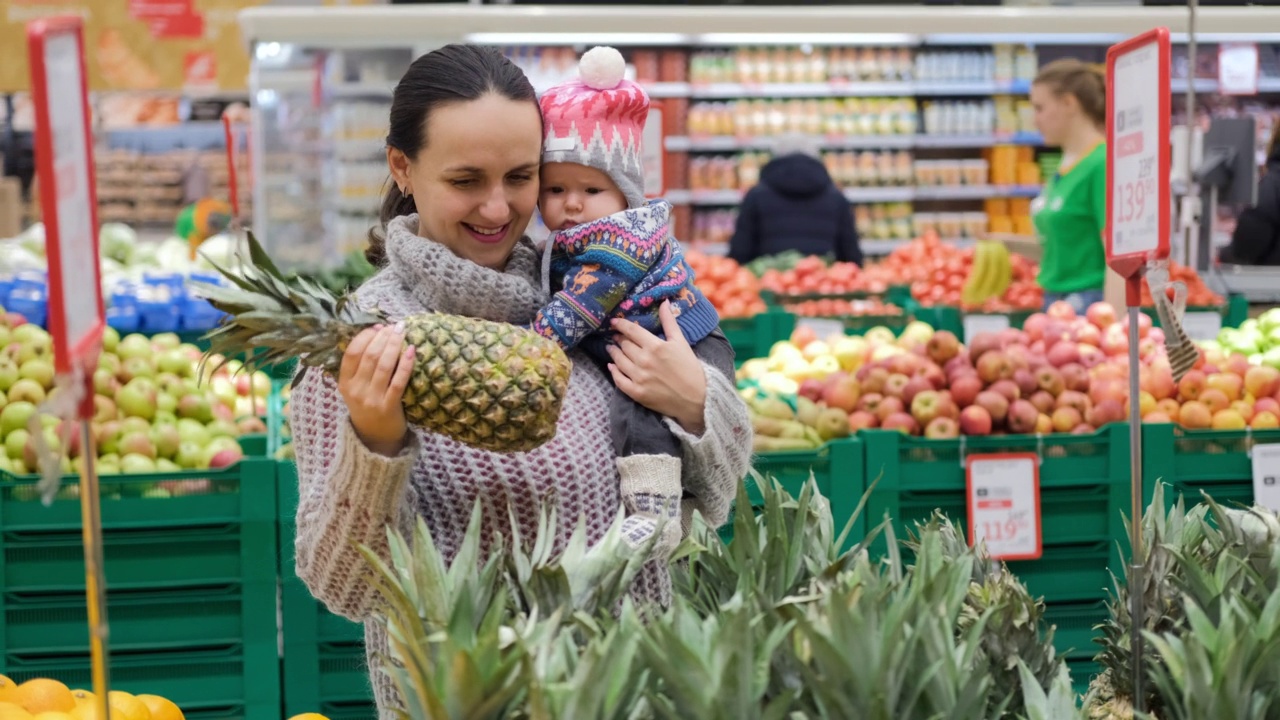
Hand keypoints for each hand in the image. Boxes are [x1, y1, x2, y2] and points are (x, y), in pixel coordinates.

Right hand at [337, 324, 415, 455]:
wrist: (375, 438)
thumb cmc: (367, 406)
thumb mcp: (354, 388)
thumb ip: (359, 366)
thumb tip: (375, 333)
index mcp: (344, 382)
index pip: (351, 352)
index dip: (366, 336)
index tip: (378, 326)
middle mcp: (355, 390)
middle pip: (369, 356)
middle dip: (383, 337)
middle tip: (395, 327)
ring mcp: (371, 399)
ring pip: (384, 365)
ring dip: (394, 345)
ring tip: (402, 333)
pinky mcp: (389, 406)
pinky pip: (398, 381)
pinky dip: (406, 364)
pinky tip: (412, 351)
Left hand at [607, 301, 706, 434]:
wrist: (697, 398)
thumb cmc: (690, 368)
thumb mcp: (681, 342)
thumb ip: (669, 322)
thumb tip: (664, 302)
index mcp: (655, 346)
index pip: (631, 331)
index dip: (620, 325)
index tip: (614, 322)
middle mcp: (644, 360)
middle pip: (624, 345)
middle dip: (619, 339)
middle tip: (616, 337)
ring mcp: (639, 378)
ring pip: (618, 360)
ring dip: (613, 353)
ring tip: (612, 348)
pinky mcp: (637, 393)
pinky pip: (618, 380)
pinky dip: (613, 372)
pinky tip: (612, 366)